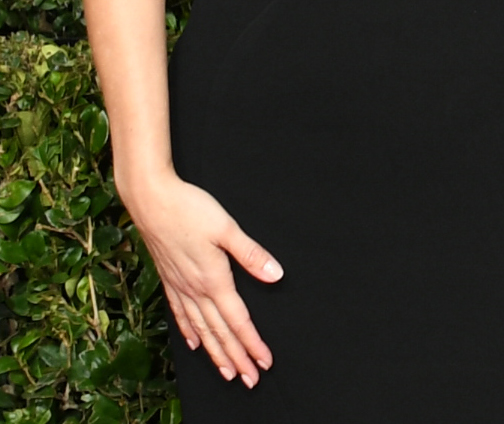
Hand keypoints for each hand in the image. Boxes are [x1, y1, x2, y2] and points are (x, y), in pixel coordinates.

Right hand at [122, 168, 280, 384]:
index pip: (237, 320)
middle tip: (250, 380)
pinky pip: (180, 314)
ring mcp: (179, 286)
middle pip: (219, 333)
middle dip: (236, 358)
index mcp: (213, 279)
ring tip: (227, 372)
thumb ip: (251, 254)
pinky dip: (189, 332)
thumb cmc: (190, 209)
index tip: (264, 362)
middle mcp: (194, 289)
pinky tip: (194, 344)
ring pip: (200, 329)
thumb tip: (276, 276)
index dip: (252, 343)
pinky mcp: (169, 279)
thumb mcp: (227, 228)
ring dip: (215, 353)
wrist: (150, 200)